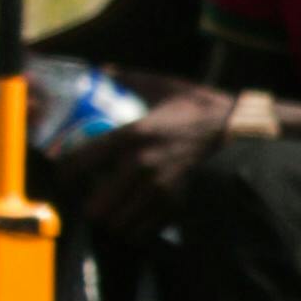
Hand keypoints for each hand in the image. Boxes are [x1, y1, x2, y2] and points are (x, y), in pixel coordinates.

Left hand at [57, 81, 233, 242]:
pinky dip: (133, 226)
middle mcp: (141, 166)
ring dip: (110, 218)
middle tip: (89, 196)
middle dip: (88, 204)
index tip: (63, 174)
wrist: (236, 131)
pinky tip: (134, 214)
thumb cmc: (197, 108)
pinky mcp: (176, 204)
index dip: (65, 172)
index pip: (81, 162)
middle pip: (96, 206)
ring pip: (117, 223)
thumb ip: (129, 78)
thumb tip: (102, 69)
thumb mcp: (162, 87)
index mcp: (132, 135)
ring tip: (112, 207)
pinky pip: (142, 230)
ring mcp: (159, 189)